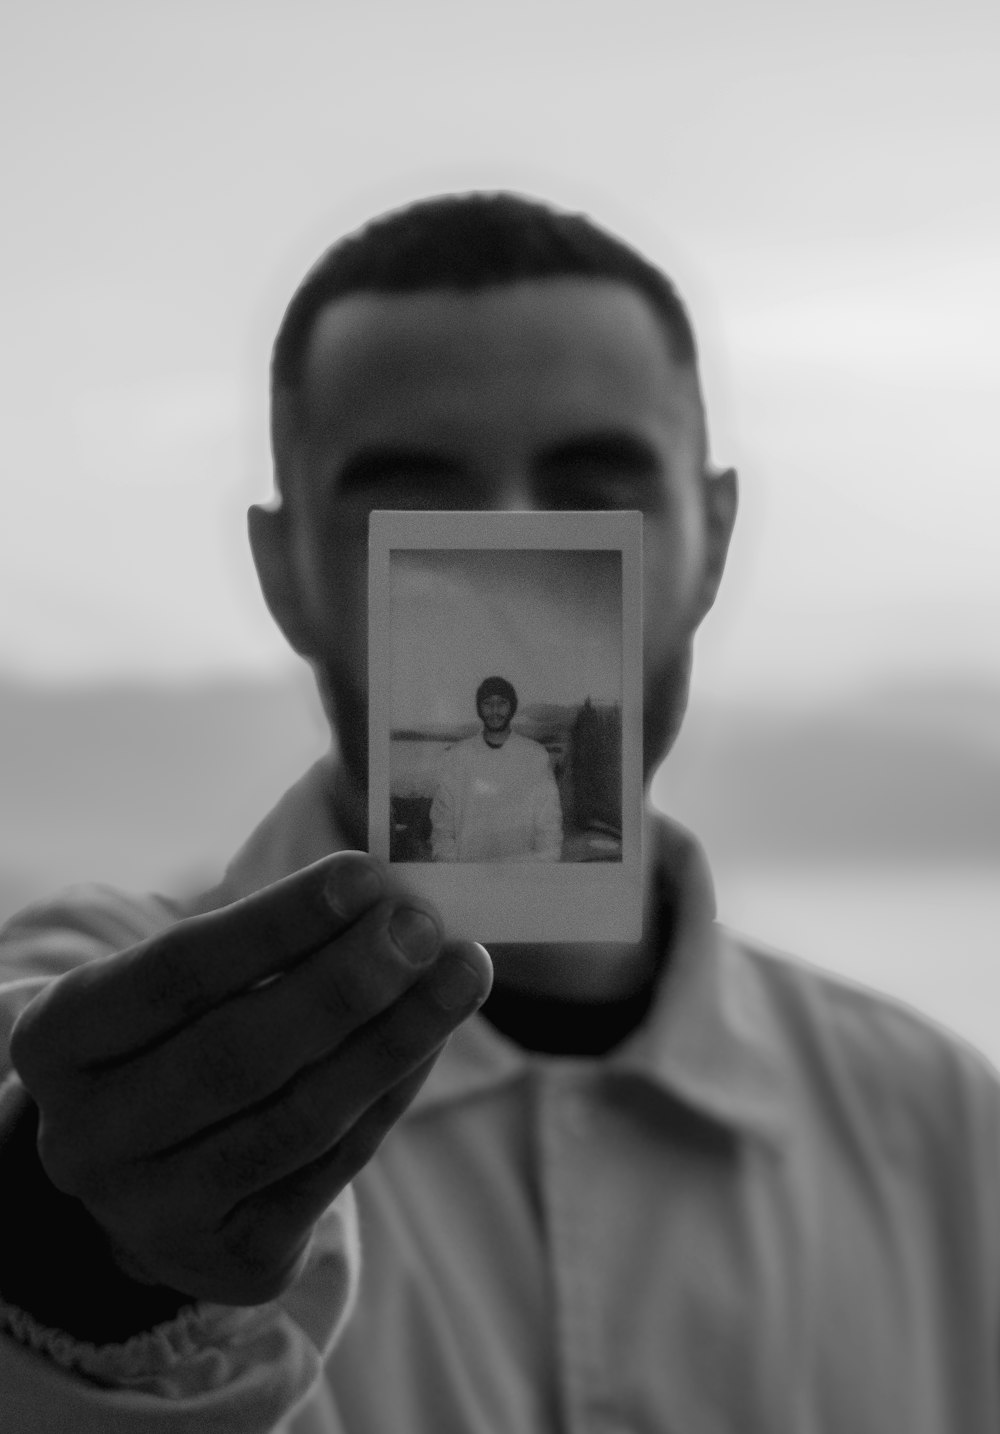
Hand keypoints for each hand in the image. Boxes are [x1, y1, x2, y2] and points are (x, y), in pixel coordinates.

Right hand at [9, 853, 490, 1307]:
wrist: (147, 1174)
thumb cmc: (177, 1039)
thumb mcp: (180, 985)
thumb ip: (267, 937)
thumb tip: (387, 890)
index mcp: (58, 1041)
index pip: (177, 972)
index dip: (278, 923)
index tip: (366, 876)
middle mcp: (87, 1137)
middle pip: (238, 1054)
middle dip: (346, 984)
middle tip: (423, 926)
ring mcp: (153, 1213)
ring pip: (299, 1118)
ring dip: (395, 1038)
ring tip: (461, 972)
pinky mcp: (231, 1260)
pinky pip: (335, 1167)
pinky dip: (393, 1090)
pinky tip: (435, 1033)